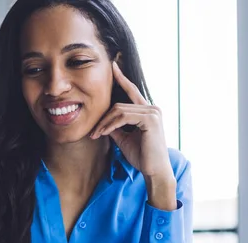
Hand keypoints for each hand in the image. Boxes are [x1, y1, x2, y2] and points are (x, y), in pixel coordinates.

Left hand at [90, 62, 176, 209]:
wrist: (154, 171)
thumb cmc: (141, 156)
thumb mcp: (124, 138)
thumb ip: (115, 126)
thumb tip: (102, 121)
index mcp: (148, 111)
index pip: (132, 91)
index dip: (122, 78)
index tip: (113, 66)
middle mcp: (152, 109)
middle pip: (119, 104)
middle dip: (103, 118)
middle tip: (93, 132)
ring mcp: (153, 113)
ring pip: (119, 110)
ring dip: (105, 123)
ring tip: (97, 134)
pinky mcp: (150, 119)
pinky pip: (124, 117)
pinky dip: (111, 125)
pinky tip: (104, 133)